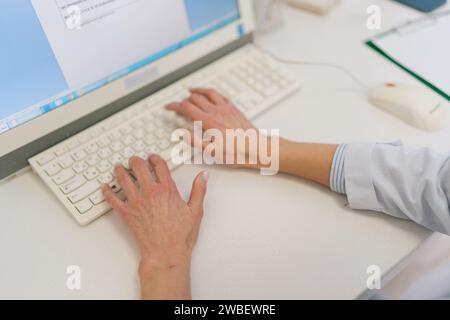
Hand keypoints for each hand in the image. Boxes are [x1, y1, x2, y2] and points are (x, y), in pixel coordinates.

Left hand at [102, 155, 208, 298]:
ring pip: (123, 179)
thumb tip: (203, 176)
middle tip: (133, 160)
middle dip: (135, 160)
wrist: (165, 252)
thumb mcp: (195, 211)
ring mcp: (136, 202)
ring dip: (120, 170)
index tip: (152, 158)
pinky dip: (107, 191)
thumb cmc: (180, 235)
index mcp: (167, 189)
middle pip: (138, 167)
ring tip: (119, 167)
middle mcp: (150, 192)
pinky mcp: (126, 213)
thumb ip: (199, 190)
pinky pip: (112, 198)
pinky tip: (105, 187)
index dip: (155, 158)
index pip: (159, 165)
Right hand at [166, 88, 264, 168]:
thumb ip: (194, 140)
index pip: (186, 107)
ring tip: (190, 90)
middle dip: (183, 99)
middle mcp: (216, 111)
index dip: (174, 106)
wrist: (256, 149)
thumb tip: (181, 133)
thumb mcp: (211, 152)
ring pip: (208, 92)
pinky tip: (210, 94)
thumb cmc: (236, 153)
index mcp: (208, 122)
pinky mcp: (234, 108)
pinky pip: (220, 95)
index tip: (168, 107)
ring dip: (197, 90)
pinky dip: (211, 92)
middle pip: (195, 98)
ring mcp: (226, 108)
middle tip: (178, 105)